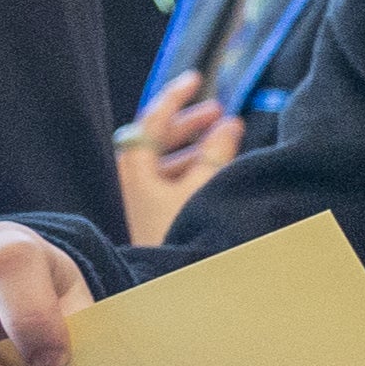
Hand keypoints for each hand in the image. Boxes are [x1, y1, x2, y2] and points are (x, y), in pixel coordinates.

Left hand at [115, 80, 239, 247]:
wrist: (165, 286)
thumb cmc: (180, 234)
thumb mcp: (203, 188)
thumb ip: (216, 153)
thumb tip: (229, 124)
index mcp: (137, 168)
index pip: (151, 120)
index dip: (175, 98)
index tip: (197, 79)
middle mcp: (135, 180)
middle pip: (158, 139)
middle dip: (190, 122)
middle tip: (218, 109)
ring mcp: (144, 199)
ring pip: (168, 160)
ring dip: (196, 145)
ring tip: (226, 136)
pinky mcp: (155, 216)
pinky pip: (173, 179)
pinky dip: (195, 167)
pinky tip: (217, 168)